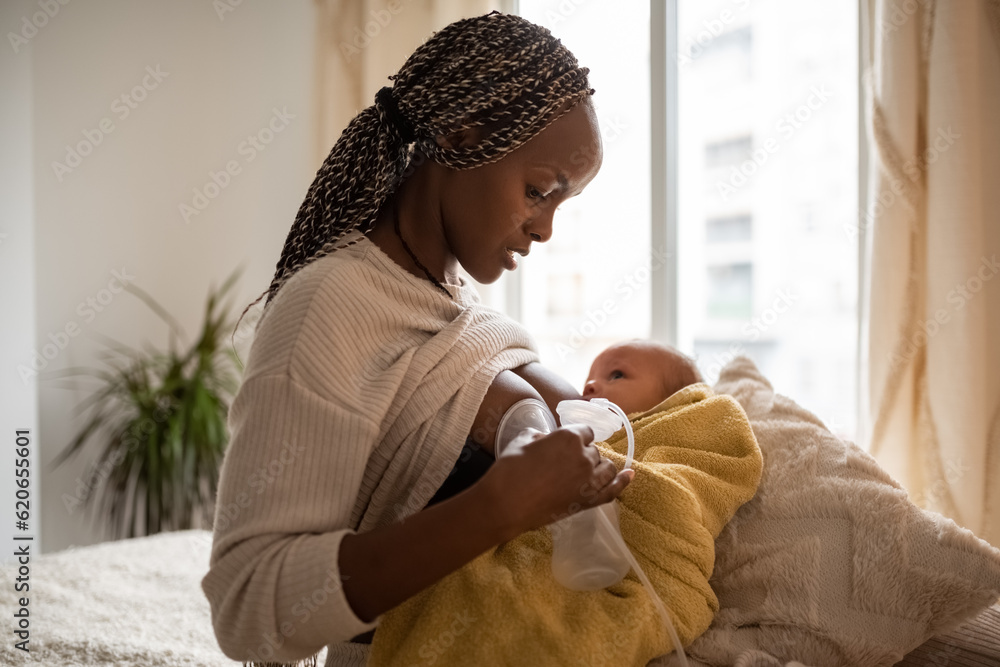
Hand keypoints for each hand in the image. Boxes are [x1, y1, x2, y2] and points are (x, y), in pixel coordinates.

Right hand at [480, 423, 633, 538]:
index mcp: (569, 437)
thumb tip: (546, 439)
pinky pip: (613, 490)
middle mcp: (584, 457)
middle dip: (583, 453)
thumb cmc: (510, 469)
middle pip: (594, 451)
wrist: (506, 503)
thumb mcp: (523, 440)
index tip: (569, 443)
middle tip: (565, 463)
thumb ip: (542, 436)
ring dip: (598, 467)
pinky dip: (622, 482)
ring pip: (606, 468)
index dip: (577, 437)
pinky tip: (629, 475)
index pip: (585, 431)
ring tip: (585, 471)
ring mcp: (589, 481)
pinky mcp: (588, 502)